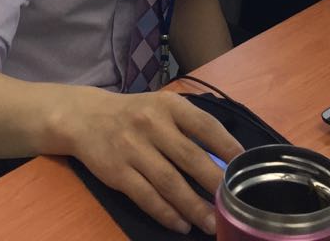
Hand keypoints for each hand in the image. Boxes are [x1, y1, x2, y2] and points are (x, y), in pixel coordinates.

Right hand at [58, 88, 243, 235]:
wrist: (85, 118)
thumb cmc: (135, 114)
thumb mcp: (162, 107)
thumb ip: (189, 126)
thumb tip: (225, 158)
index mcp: (168, 105)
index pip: (205, 125)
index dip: (227, 146)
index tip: (243, 167)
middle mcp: (151, 124)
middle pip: (190, 158)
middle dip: (214, 184)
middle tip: (232, 205)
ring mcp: (132, 149)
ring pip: (169, 183)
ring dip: (193, 206)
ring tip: (211, 223)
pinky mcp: (117, 172)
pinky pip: (146, 197)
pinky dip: (166, 213)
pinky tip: (181, 224)